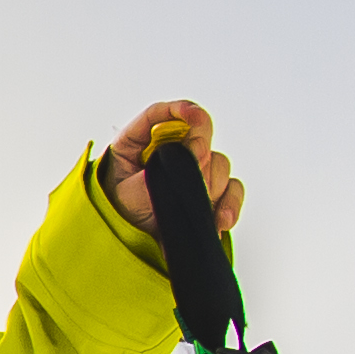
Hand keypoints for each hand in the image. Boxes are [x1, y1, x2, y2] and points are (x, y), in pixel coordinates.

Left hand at [99, 101, 246, 245]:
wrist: (133, 244)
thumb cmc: (122, 213)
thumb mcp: (127, 192)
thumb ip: (156, 174)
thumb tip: (192, 159)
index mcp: (140, 142)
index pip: (161, 114)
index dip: (180, 110)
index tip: (194, 116)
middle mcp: (171, 151)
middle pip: (199, 133)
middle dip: (199, 153)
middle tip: (194, 175)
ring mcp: (193, 170)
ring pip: (219, 162)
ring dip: (212, 184)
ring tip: (196, 206)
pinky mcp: (210, 192)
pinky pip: (232, 189)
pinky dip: (230, 203)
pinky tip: (220, 220)